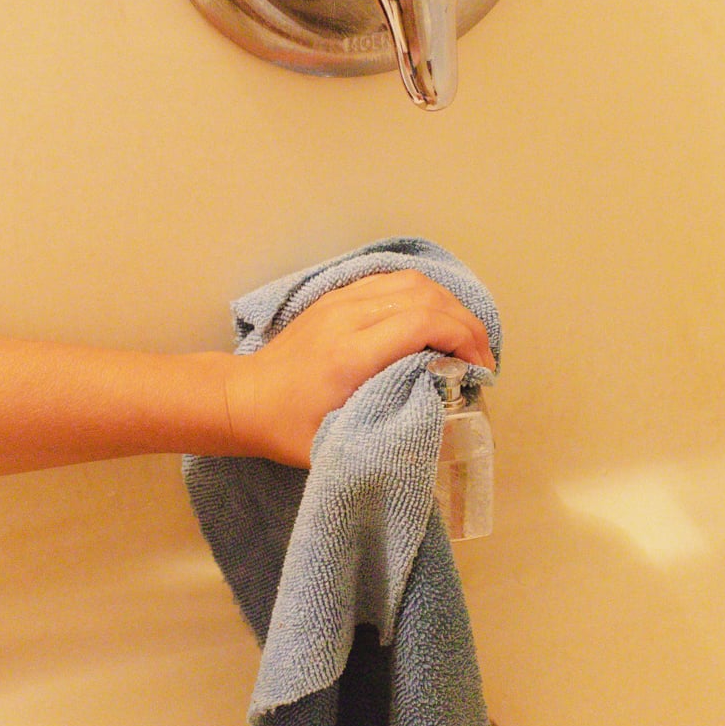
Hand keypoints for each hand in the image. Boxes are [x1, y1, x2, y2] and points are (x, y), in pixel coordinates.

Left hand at [225, 270, 494, 466]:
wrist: (242, 398)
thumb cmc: (286, 427)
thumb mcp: (337, 444)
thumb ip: (388, 432)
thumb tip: (443, 427)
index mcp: (349, 354)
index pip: (423, 323)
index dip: (464, 339)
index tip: (480, 370)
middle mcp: (348, 317)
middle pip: (426, 296)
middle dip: (466, 324)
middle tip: (482, 359)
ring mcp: (342, 300)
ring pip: (413, 281)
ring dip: (449, 306)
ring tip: (465, 340)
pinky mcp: (339, 295)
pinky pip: (394, 281)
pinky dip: (426, 296)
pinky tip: (436, 321)